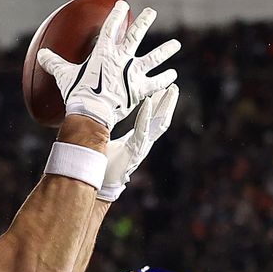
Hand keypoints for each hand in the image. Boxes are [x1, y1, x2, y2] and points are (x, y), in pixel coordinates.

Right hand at [36, 1, 178, 130]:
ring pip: (154, 57)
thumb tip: (40, 55)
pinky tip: (173, 75)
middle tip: (152, 11)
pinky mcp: (140, 88)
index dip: (116, 14)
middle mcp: (122, 58)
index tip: (123, 4)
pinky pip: (156, 82)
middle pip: (136, 35)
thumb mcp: (64, 76)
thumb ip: (54, 63)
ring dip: (165, 50)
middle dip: (145, 21)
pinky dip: (165, 79)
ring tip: (176, 44)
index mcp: (104, 52)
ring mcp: (133, 73)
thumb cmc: (76, 93)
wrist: (91, 112)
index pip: (111, 27)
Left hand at [97, 84, 178, 201]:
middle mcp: (143, 143)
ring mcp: (141, 148)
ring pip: (158, 124)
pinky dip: (145, 115)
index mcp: (138, 140)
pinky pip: (142, 130)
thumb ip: (108, 130)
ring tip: (170, 91)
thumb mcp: (107, 142)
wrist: (99, 184)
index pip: (153, 120)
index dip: (159, 106)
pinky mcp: (134, 151)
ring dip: (164, 106)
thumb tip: (100, 117)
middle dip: (168, 103)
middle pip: (161, 120)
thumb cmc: (102, 165)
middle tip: (174, 87)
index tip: (163, 90)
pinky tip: (148, 102)